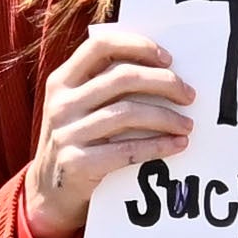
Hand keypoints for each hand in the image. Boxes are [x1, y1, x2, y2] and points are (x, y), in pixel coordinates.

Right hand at [17, 22, 197, 237]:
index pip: (100, 46)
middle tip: (189, 95)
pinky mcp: (77, 163)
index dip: (137, 46)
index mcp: (62, 81)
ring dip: (166, 117)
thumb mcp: (77, 105)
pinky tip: (176, 145)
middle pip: (123, 78)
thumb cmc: (76, 139)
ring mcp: (66, 133)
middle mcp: (62, 104)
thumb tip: (162, 67)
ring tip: (187, 125)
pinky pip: (127, 150)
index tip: (168, 59)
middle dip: (164, 83)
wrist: (48, 191)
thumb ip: (103, 83)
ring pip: (128, 113)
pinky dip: (158, 146)